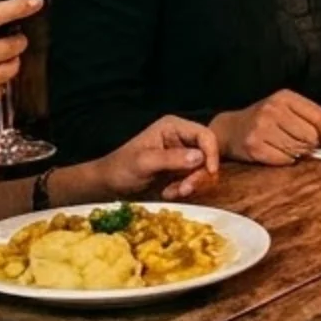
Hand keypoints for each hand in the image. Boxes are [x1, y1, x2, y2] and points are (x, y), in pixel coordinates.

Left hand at [75, 116, 219, 201]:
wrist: (109, 184)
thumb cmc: (121, 168)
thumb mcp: (145, 162)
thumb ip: (172, 159)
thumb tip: (200, 157)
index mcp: (173, 127)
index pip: (205, 135)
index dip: (212, 153)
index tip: (211, 172)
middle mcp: (181, 138)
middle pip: (207, 155)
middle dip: (198, 175)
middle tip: (184, 190)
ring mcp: (181, 154)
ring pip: (202, 170)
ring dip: (191, 185)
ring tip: (172, 193)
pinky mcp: (180, 170)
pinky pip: (193, 180)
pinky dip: (184, 189)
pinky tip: (168, 193)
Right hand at [210, 90, 320, 164]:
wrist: (230, 129)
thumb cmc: (264, 119)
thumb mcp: (289, 110)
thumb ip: (316, 117)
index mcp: (284, 97)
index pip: (318, 115)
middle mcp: (272, 110)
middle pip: (310, 136)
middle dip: (311, 144)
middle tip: (302, 143)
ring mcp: (262, 128)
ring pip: (299, 149)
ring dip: (298, 152)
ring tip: (287, 146)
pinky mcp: (255, 146)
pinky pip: (284, 160)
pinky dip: (285, 160)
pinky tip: (276, 152)